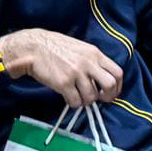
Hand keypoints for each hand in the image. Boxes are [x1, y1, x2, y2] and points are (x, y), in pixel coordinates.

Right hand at [0, 29, 123, 108]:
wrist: (34, 47)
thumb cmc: (56, 47)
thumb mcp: (80, 48)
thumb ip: (92, 61)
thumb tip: (101, 79)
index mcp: (95, 53)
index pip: (117, 72)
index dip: (117, 87)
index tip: (111, 92)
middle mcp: (88, 63)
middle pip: (110, 85)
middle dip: (107, 97)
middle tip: (98, 99)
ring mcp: (76, 73)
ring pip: (91, 97)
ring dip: (85, 101)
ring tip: (77, 95)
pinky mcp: (63, 83)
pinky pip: (75, 101)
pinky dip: (73, 103)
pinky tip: (68, 97)